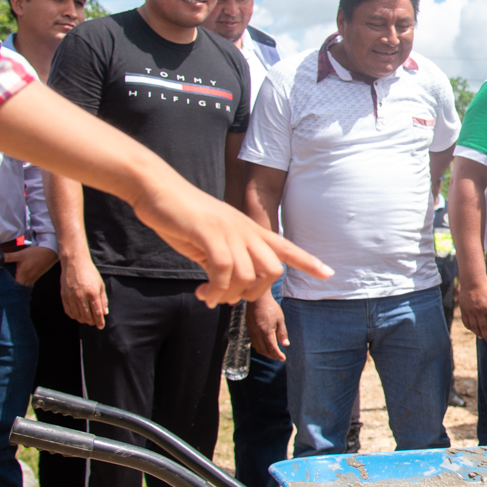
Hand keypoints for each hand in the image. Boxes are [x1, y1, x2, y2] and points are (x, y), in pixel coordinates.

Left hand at [6, 245, 58, 287]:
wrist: (50, 252)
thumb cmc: (36, 254)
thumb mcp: (21, 254)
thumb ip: (9, 256)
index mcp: (22, 276)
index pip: (13, 288)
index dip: (6, 290)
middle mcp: (27, 280)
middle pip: (17, 289)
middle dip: (10, 290)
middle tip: (1, 289)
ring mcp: (32, 280)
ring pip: (22, 287)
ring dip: (16, 287)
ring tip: (8, 285)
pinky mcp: (35, 278)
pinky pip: (26, 284)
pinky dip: (21, 283)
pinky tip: (18, 280)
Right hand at [60, 256, 108, 328]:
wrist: (75, 263)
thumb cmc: (90, 273)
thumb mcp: (100, 285)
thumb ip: (103, 299)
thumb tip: (104, 313)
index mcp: (93, 293)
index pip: (97, 312)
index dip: (99, 321)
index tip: (101, 326)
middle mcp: (81, 296)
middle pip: (87, 316)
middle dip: (91, 322)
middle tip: (94, 323)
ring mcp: (71, 296)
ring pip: (77, 315)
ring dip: (83, 320)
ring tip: (87, 320)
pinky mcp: (64, 296)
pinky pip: (68, 311)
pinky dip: (74, 316)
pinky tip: (78, 315)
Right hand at [129, 184, 327, 307]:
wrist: (157, 189)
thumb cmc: (182, 217)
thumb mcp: (210, 242)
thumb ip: (225, 262)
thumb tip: (229, 290)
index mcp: (249, 230)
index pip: (286, 247)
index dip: (308, 262)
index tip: (329, 274)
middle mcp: (245, 230)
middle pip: (272, 271)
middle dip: (255, 293)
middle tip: (229, 298)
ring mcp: (229, 230)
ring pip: (248, 275)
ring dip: (229, 295)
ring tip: (210, 297)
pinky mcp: (210, 233)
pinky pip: (224, 272)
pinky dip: (215, 291)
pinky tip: (203, 294)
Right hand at [249, 291, 289, 360]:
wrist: (258, 299)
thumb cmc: (271, 307)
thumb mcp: (280, 319)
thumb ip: (282, 333)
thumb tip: (286, 345)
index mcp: (266, 331)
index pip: (272, 348)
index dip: (278, 355)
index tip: (283, 358)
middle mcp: (257, 334)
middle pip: (264, 350)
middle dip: (272, 356)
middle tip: (279, 357)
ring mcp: (252, 332)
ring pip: (258, 348)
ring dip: (266, 353)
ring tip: (273, 354)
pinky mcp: (249, 330)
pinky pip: (254, 343)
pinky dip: (260, 348)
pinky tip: (265, 347)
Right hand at [460, 276, 486, 343]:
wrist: (473, 280)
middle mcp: (479, 310)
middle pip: (484, 327)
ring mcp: (470, 310)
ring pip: (474, 326)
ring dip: (478, 333)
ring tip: (482, 337)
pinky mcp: (464, 309)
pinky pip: (466, 321)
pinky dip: (470, 327)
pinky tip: (473, 330)